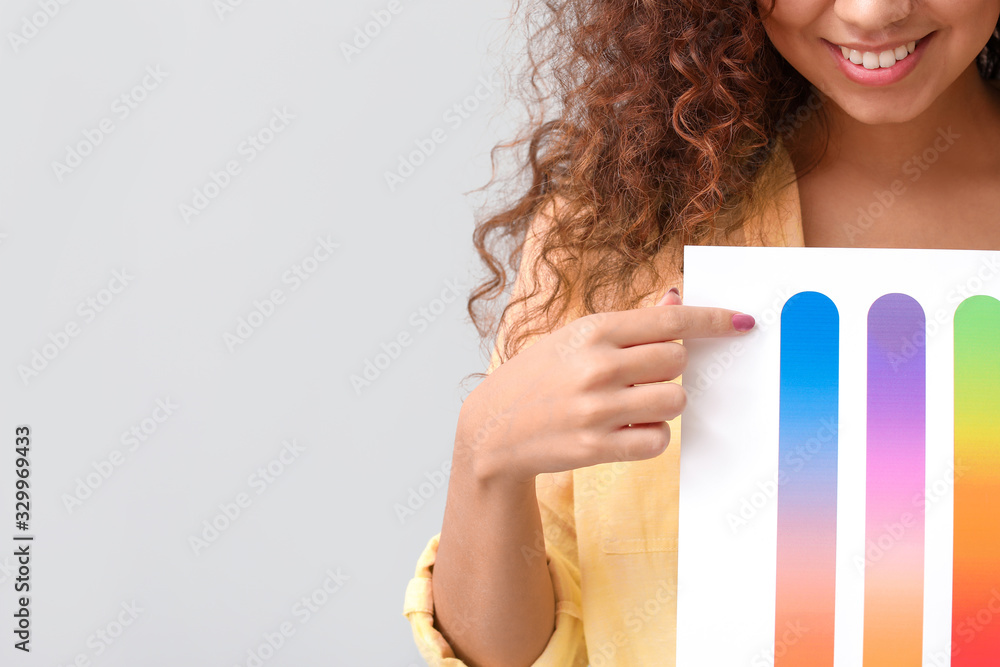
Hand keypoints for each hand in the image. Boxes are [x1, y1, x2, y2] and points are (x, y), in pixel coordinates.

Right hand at [456, 287, 755, 485]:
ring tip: (631, 405)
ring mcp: (596, 409)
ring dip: (663, 404)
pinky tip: (625, 431)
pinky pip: (657, 441)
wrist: (491, 429)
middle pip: (678, 362)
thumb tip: (675, 298)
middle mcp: (596, 366)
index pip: (670, 320)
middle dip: (672, 369)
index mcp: (592, 330)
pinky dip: (650, 437)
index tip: (743, 322)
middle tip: (645, 376)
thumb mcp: (573, 337)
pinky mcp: (595, 448)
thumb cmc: (537, 376)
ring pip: (674, 402)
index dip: (714, 320)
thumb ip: (628, 323)